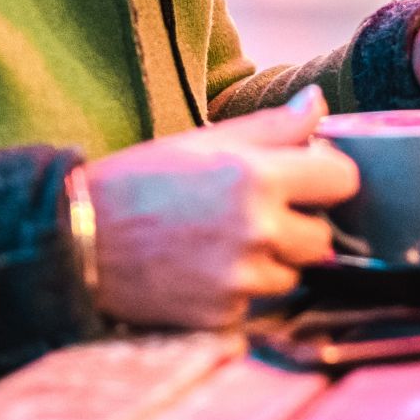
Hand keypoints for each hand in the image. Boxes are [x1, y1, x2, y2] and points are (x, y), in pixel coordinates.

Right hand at [82, 85, 357, 329]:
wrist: (76, 240)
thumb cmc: (140, 182)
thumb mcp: (204, 140)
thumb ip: (270, 127)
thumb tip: (317, 104)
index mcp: (256, 177)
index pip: (343, 179)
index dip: (327, 177)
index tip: (306, 178)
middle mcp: (256, 230)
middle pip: (323, 237)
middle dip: (301, 225)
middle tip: (259, 214)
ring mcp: (240, 278)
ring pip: (293, 274)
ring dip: (273, 262)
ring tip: (225, 242)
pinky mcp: (222, 316)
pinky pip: (258, 303)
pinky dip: (242, 290)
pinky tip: (206, 269)